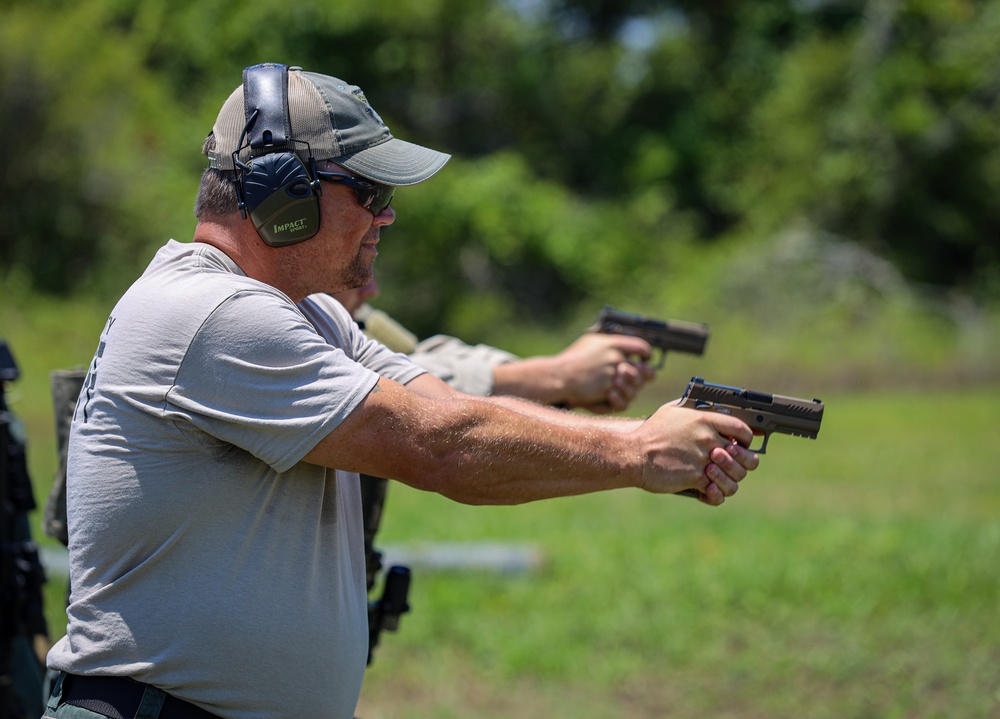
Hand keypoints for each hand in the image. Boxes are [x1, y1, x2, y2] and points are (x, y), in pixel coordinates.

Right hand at [554, 333, 655, 412]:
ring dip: (631, 389)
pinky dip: (621, 400)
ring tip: (623, 389)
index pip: (641, 347)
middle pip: (642, 369)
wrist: (560, 375)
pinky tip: (614, 397)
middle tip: (640, 379)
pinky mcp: (607, 389)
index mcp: (612, 344)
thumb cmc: (573, 358)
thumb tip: (623, 344)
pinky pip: (624, 399)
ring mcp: (612, 375)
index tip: (645, 359)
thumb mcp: (590, 341)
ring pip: (635, 385)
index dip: (646, 354)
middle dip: (642, 376)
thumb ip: (609, 342)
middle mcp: (615, 358)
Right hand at [634, 404, 759, 504]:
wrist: (633, 454)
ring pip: (735, 476)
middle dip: (744, 462)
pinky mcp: (696, 478)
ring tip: (718, 479)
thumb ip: (691, 409)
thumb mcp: (671, 411)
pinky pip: (718, 491)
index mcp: (704, 420)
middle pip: (744, 455)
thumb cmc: (650, 433)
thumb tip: (704, 407)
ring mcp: (704, 459)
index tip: (744, 443)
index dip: (748, 438)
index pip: (741, 428)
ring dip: (729, 480)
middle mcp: (708, 439)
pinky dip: (715, 494)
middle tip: (735, 465)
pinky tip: (709, 491)